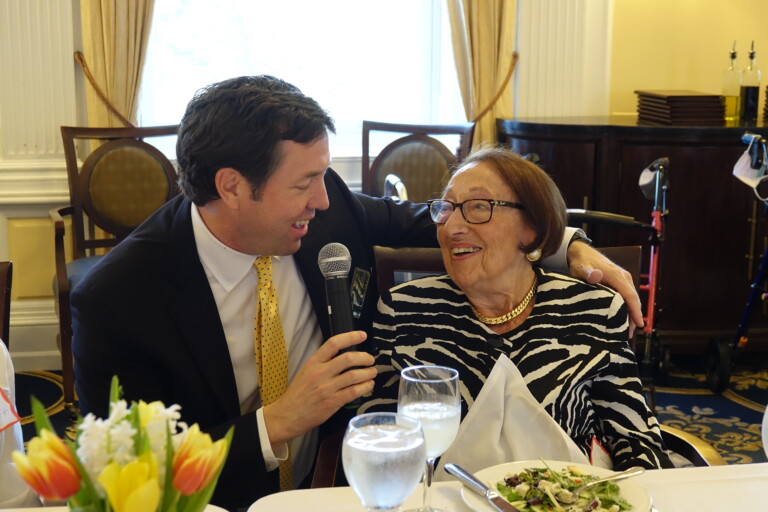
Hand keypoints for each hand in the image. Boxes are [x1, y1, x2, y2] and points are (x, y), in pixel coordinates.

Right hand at [262, 331, 374, 446]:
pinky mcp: (332, 402)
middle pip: (348, 359)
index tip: (362, 335)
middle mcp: (320, 373)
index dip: (350, 337)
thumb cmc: (298, 394)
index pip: (333, 344)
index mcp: (313, 362)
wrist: (287, 415)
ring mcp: (326, 388)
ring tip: (372, 372)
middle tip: (370, 360)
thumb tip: (344, 356)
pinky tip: (369, 385)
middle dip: (364, 357)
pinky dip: (365, 387)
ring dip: (368, 373)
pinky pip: (354, 392)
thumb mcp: (306, 372)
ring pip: (354, 375)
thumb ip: (323, 363)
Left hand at [567, 241, 643, 336]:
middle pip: (633, 300)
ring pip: (631, 299)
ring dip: (630, 314)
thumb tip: (596, 276)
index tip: (638, 325)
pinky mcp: (620, 282)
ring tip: (625, 331)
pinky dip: (626, 308)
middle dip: (633, 317)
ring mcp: (623, 280)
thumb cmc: (581, 262)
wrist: (582, 252)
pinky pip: (626, 297)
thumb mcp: (581, 268)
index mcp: (617, 276)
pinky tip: (621, 319)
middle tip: (628, 335)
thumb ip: (587, 273)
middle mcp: (624, 277)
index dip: (635, 311)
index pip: (630, 296)